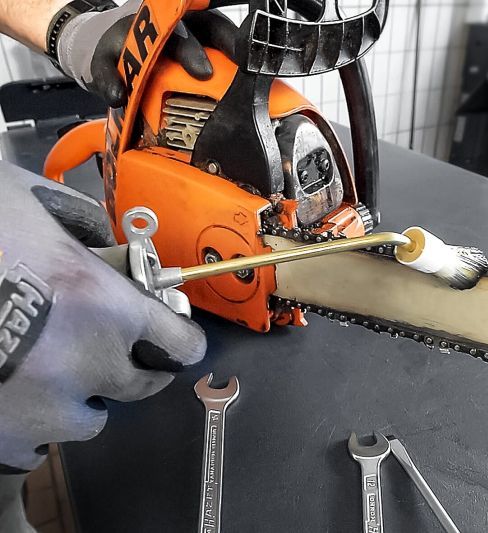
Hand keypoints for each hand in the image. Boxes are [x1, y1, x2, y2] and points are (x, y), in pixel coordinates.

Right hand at [0, 162, 205, 471]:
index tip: (177, 344)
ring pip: (89, 422)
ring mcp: (43, 405)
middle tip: (119, 361)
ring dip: (79, 402)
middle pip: (142, 387)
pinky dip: (28, 428)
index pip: (179, 343)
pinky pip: (33, 447)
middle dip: (135, 372)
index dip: (180, 342)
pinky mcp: (1, 434)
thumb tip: (94, 236)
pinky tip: (13, 400)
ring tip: (51, 378)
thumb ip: (76, 225)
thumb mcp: (30, 204)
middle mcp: (87, 362)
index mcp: (104, 303)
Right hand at [55, 1, 235, 106]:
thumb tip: (253, 98)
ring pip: (141, 44)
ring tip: (154, 81)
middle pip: (179, 32)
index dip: (230, 42)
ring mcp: (132, 35)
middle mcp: (164, 26)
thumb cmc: (165, 53)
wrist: (111, 45)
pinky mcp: (105, 52)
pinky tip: (118, 97)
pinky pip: (106, 66)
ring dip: (149, 62)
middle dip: (191, 51)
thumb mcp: (198, 58)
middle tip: (203, 73)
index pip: (216, 28)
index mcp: (194, 25)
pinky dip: (111, 82)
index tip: (245, 60)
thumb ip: (224, 74)